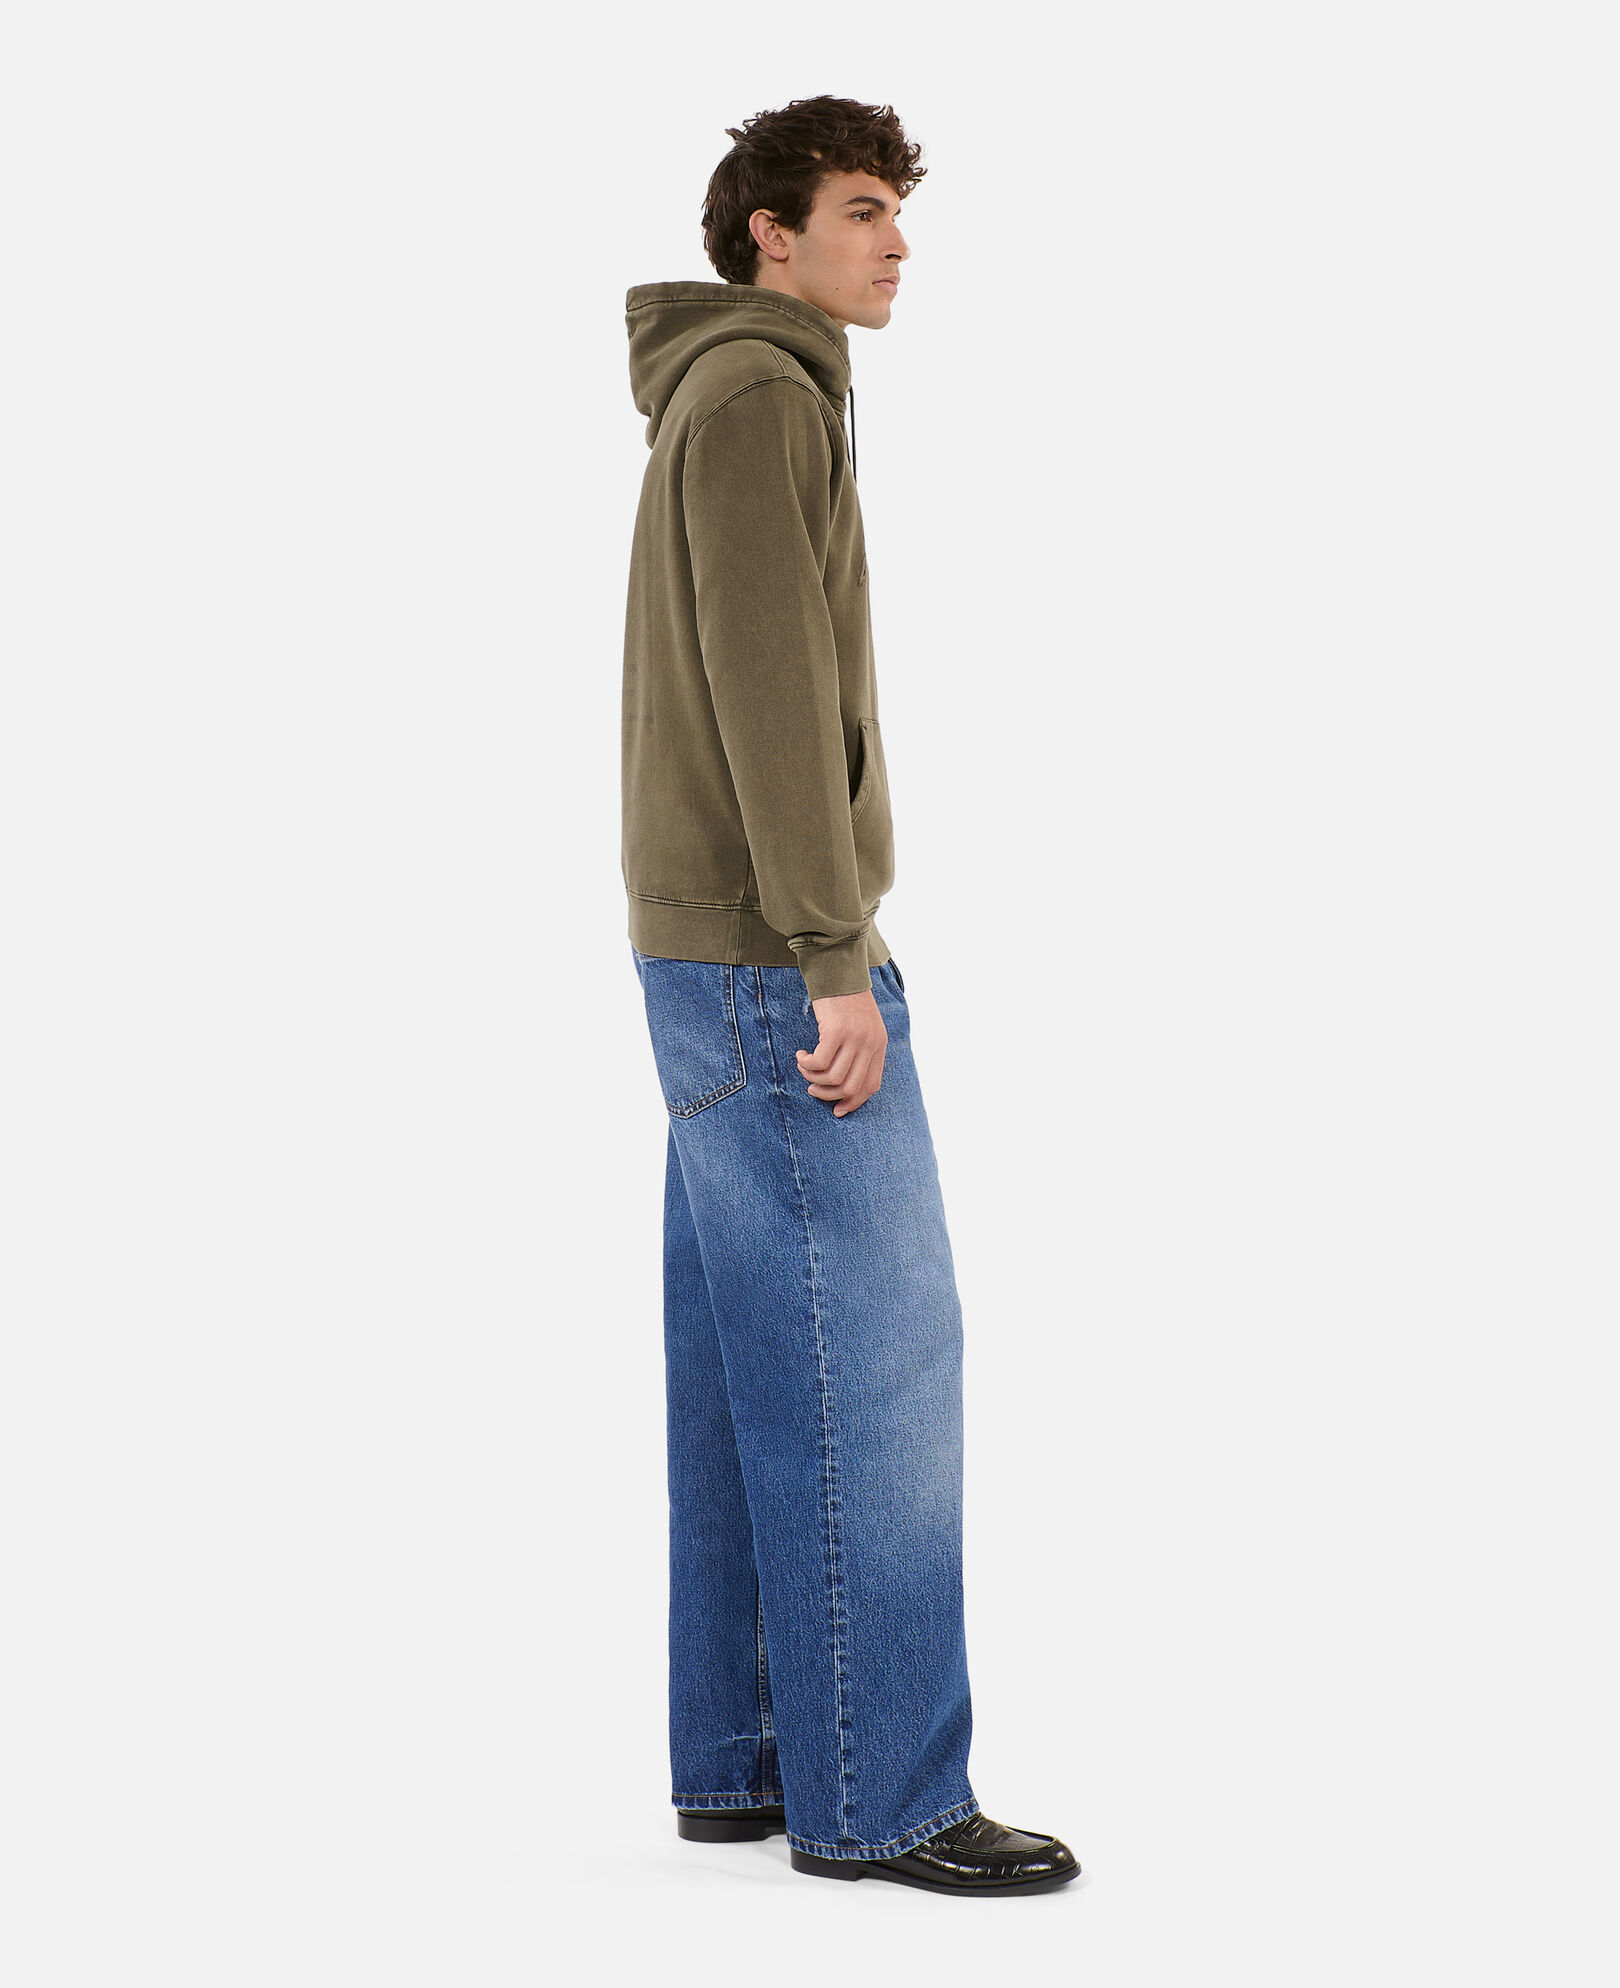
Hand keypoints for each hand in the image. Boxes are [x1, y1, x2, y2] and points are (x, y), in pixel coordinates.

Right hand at [795, 989, 886, 1116]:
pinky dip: (806, 1064)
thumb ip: (859, 1051)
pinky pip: (818, 1062)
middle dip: (828, 1094)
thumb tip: (841, 1085)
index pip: (870, 1086)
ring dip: (813, 1078)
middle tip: (812, 1088)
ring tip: (804, 1067)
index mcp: (879, 1045)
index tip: (837, 1109)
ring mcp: (854, 1037)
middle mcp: (870, 1043)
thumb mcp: (861, 1027)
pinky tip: (801, 1054)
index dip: (853, 1102)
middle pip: (850, 1086)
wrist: (837, 970)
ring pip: (832, 1078)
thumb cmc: (845, 1000)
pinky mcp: (836, 1031)